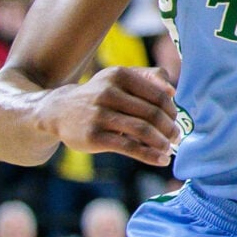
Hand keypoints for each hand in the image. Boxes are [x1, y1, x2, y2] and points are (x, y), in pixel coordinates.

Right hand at [46, 65, 179, 166]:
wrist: (59, 111)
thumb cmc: (100, 95)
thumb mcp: (119, 78)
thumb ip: (149, 77)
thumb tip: (172, 91)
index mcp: (119, 76)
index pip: (157, 95)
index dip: (171, 110)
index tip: (176, 120)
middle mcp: (108, 92)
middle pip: (152, 113)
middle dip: (169, 127)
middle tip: (177, 136)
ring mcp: (99, 115)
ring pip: (142, 130)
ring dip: (162, 142)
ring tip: (170, 148)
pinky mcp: (94, 136)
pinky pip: (129, 147)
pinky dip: (150, 155)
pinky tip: (161, 160)